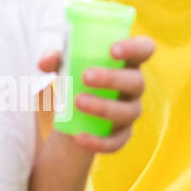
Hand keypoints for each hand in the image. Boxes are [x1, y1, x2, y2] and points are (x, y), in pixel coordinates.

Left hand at [37, 35, 154, 152]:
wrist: (72, 117)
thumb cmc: (75, 80)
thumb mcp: (65, 66)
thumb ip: (56, 59)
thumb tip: (45, 61)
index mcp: (127, 63)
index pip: (144, 49)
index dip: (134, 48)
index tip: (112, 50)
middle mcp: (134, 87)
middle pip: (136, 81)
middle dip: (112, 79)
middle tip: (85, 76)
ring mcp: (130, 112)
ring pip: (127, 112)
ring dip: (103, 107)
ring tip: (77, 102)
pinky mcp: (121, 136)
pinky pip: (116, 142)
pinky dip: (98, 141)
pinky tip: (77, 137)